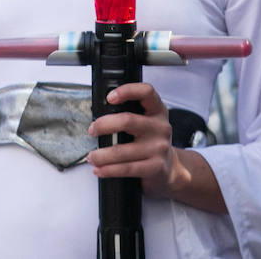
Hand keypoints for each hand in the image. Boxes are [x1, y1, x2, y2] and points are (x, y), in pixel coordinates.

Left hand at [86, 82, 183, 198]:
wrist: (169, 170)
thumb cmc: (151, 143)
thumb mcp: (147, 123)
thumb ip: (131, 115)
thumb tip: (99, 117)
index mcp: (158, 111)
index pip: (146, 92)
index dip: (127, 91)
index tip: (109, 97)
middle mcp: (161, 127)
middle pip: (127, 120)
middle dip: (103, 125)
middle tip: (92, 130)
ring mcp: (159, 148)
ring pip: (122, 150)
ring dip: (101, 155)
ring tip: (91, 157)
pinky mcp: (155, 167)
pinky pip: (126, 168)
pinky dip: (108, 170)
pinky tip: (99, 170)